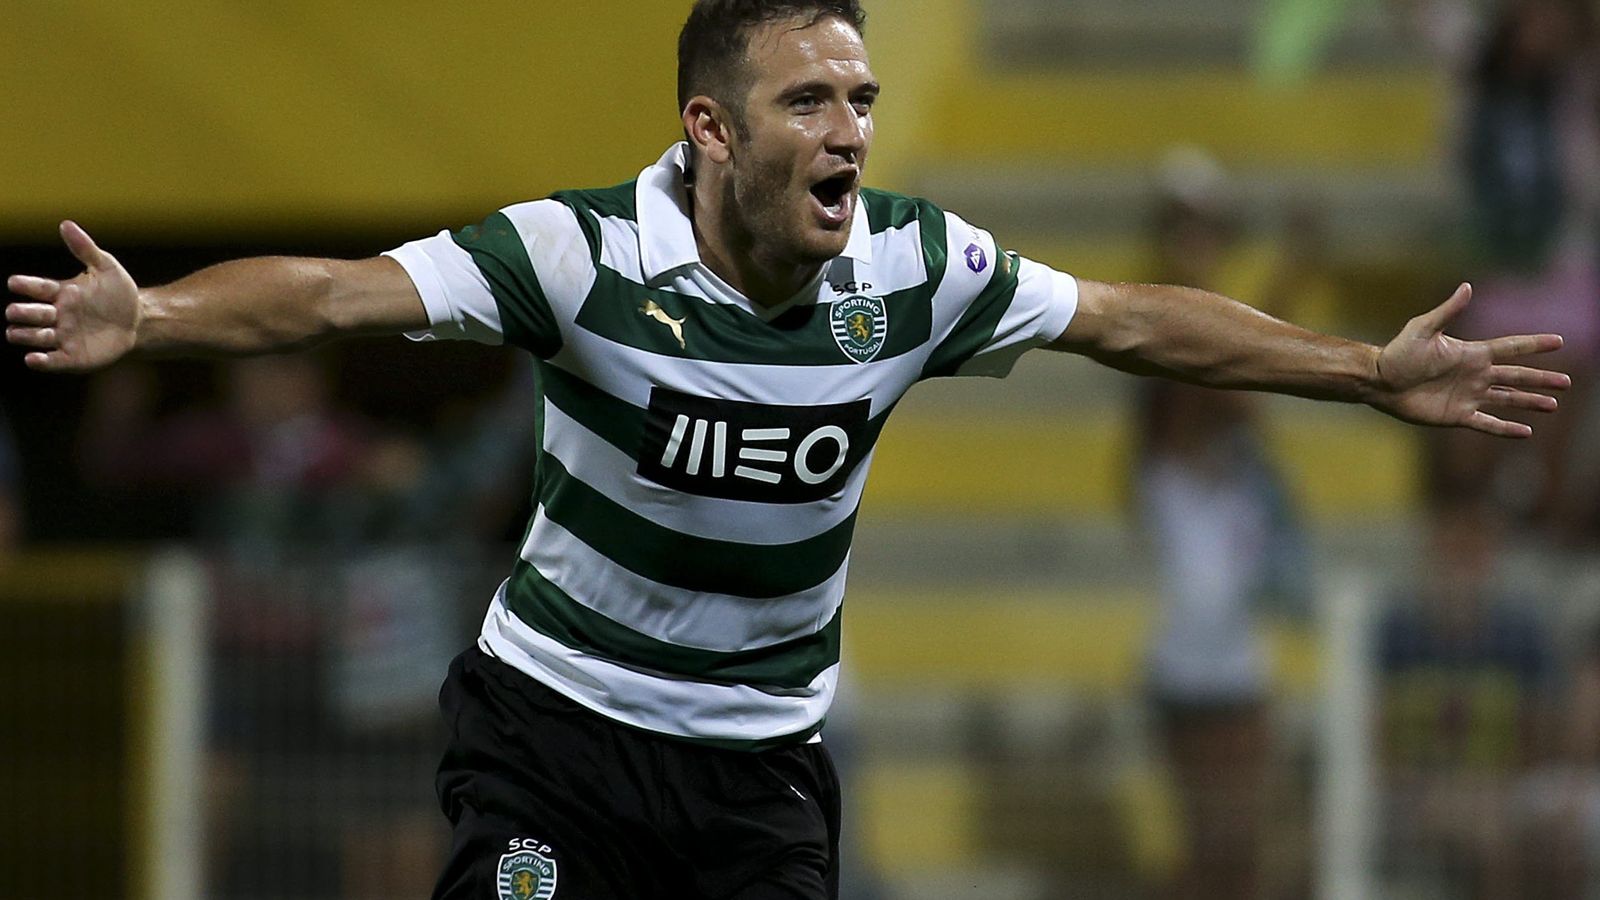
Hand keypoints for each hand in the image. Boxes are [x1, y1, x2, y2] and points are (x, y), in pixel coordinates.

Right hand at [6, 221, 140, 372]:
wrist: (140, 322)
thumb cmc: (120, 294)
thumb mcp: (107, 268)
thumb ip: (86, 249)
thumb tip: (66, 224)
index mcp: (60, 293)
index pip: (36, 288)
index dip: (24, 285)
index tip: (15, 283)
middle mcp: (56, 315)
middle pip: (28, 314)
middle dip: (20, 313)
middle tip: (15, 312)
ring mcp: (62, 337)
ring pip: (33, 337)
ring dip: (24, 335)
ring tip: (16, 332)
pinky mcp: (72, 357)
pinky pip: (51, 361)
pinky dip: (40, 361)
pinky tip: (33, 359)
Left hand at [1371, 283, 1569, 436]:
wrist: (1379, 381)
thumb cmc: (1398, 353)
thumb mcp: (1423, 328)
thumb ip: (1448, 311)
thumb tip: (1468, 286)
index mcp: (1472, 353)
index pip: (1511, 347)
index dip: (1534, 344)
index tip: (1559, 341)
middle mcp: (1475, 375)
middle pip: (1517, 376)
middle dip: (1541, 378)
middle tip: (1567, 383)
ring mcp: (1468, 396)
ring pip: (1508, 399)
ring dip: (1530, 402)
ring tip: (1553, 405)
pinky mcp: (1457, 416)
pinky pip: (1488, 423)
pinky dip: (1506, 428)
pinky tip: (1526, 431)